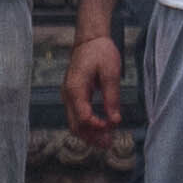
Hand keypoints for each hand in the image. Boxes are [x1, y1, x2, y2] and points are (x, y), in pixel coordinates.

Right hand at [65, 7, 131, 144]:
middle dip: (92, 137)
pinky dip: (88, 126)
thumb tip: (115, 120)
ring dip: (90, 134)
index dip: (97, 126)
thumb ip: (112, 97)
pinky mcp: (73, 97)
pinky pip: (77, 117)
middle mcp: (68, 95)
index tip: (112, 126)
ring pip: (75, 124)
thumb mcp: (110, 72)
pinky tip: (102, 129)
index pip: (83, 117)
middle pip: (76, 125)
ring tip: (107, 140)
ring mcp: (68, 97)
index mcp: (75, 88)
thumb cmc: (100, 52)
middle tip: (109, 143)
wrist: (89, 40)